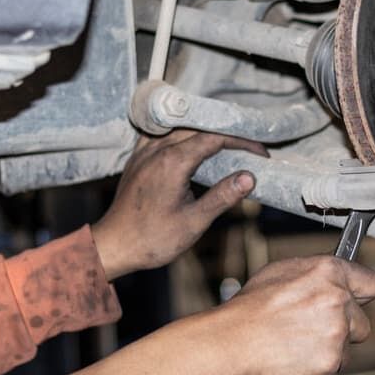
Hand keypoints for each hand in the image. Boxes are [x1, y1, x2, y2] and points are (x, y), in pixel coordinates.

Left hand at [91, 130, 266, 279]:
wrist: (113, 246)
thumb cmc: (152, 239)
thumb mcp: (194, 222)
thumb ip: (223, 196)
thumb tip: (249, 177)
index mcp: (172, 163)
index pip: (214, 138)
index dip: (241, 142)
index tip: (261, 153)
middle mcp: (156, 151)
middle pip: (199, 129)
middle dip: (227, 135)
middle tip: (250, 148)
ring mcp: (144, 153)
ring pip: (180, 128)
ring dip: (205, 132)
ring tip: (227, 143)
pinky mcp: (137, 160)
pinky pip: (162, 134)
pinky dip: (181, 134)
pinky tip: (190, 143)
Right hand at [205, 256, 374, 374]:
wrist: (229, 343)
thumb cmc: (250, 308)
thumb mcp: (283, 272)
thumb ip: (319, 275)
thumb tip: (337, 281)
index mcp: (329, 273)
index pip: (372, 284)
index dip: (362, 296)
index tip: (357, 303)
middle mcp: (339, 302)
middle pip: (362, 324)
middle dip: (343, 330)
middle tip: (311, 331)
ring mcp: (335, 337)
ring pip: (345, 352)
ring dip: (327, 352)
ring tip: (294, 346)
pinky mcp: (328, 367)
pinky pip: (330, 373)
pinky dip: (314, 372)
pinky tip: (291, 361)